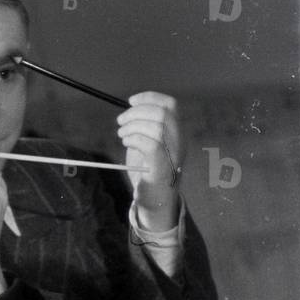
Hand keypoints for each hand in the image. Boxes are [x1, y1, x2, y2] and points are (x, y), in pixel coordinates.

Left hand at [116, 91, 182, 231]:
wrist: (156, 201)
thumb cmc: (148, 172)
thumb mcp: (148, 145)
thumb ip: (145, 129)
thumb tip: (130, 112)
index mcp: (177, 133)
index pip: (171, 105)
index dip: (150, 98)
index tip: (131, 100)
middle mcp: (179, 142)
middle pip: (162, 113)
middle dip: (137, 112)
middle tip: (120, 121)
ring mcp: (173, 154)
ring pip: (156, 127)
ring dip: (132, 126)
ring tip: (122, 134)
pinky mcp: (162, 166)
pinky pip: (150, 144)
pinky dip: (133, 138)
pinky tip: (126, 142)